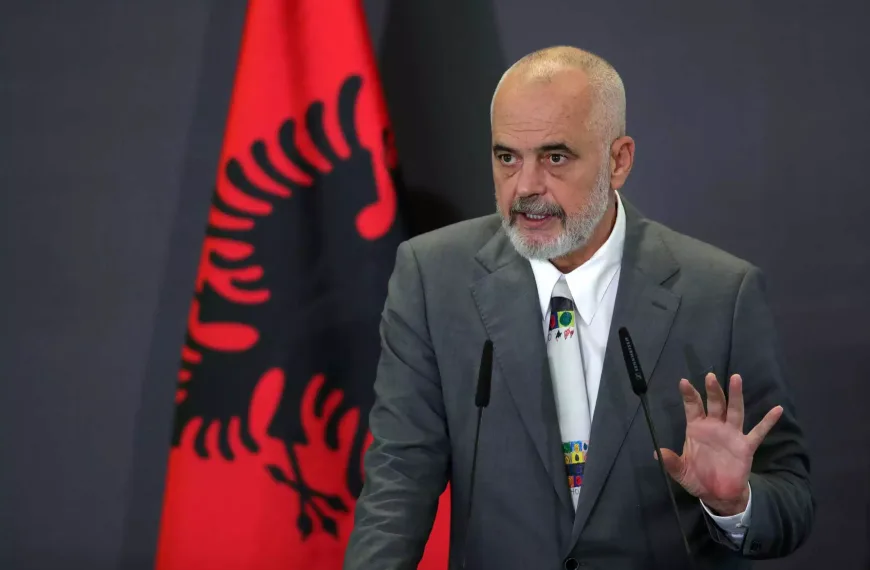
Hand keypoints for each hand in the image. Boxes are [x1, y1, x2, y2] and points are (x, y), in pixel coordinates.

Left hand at [658, 373, 782, 514]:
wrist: (717, 494)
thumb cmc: (697, 478)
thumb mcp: (681, 471)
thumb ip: (671, 462)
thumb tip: (657, 452)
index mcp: (697, 428)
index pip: (693, 407)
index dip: (689, 395)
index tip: (684, 382)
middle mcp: (715, 426)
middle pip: (714, 404)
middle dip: (712, 390)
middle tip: (710, 376)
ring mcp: (731, 434)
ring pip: (734, 411)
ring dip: (735, 395)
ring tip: (736, 378)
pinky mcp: (746, 446)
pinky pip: (758, 432)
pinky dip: (768, 421)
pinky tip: (777, 409)